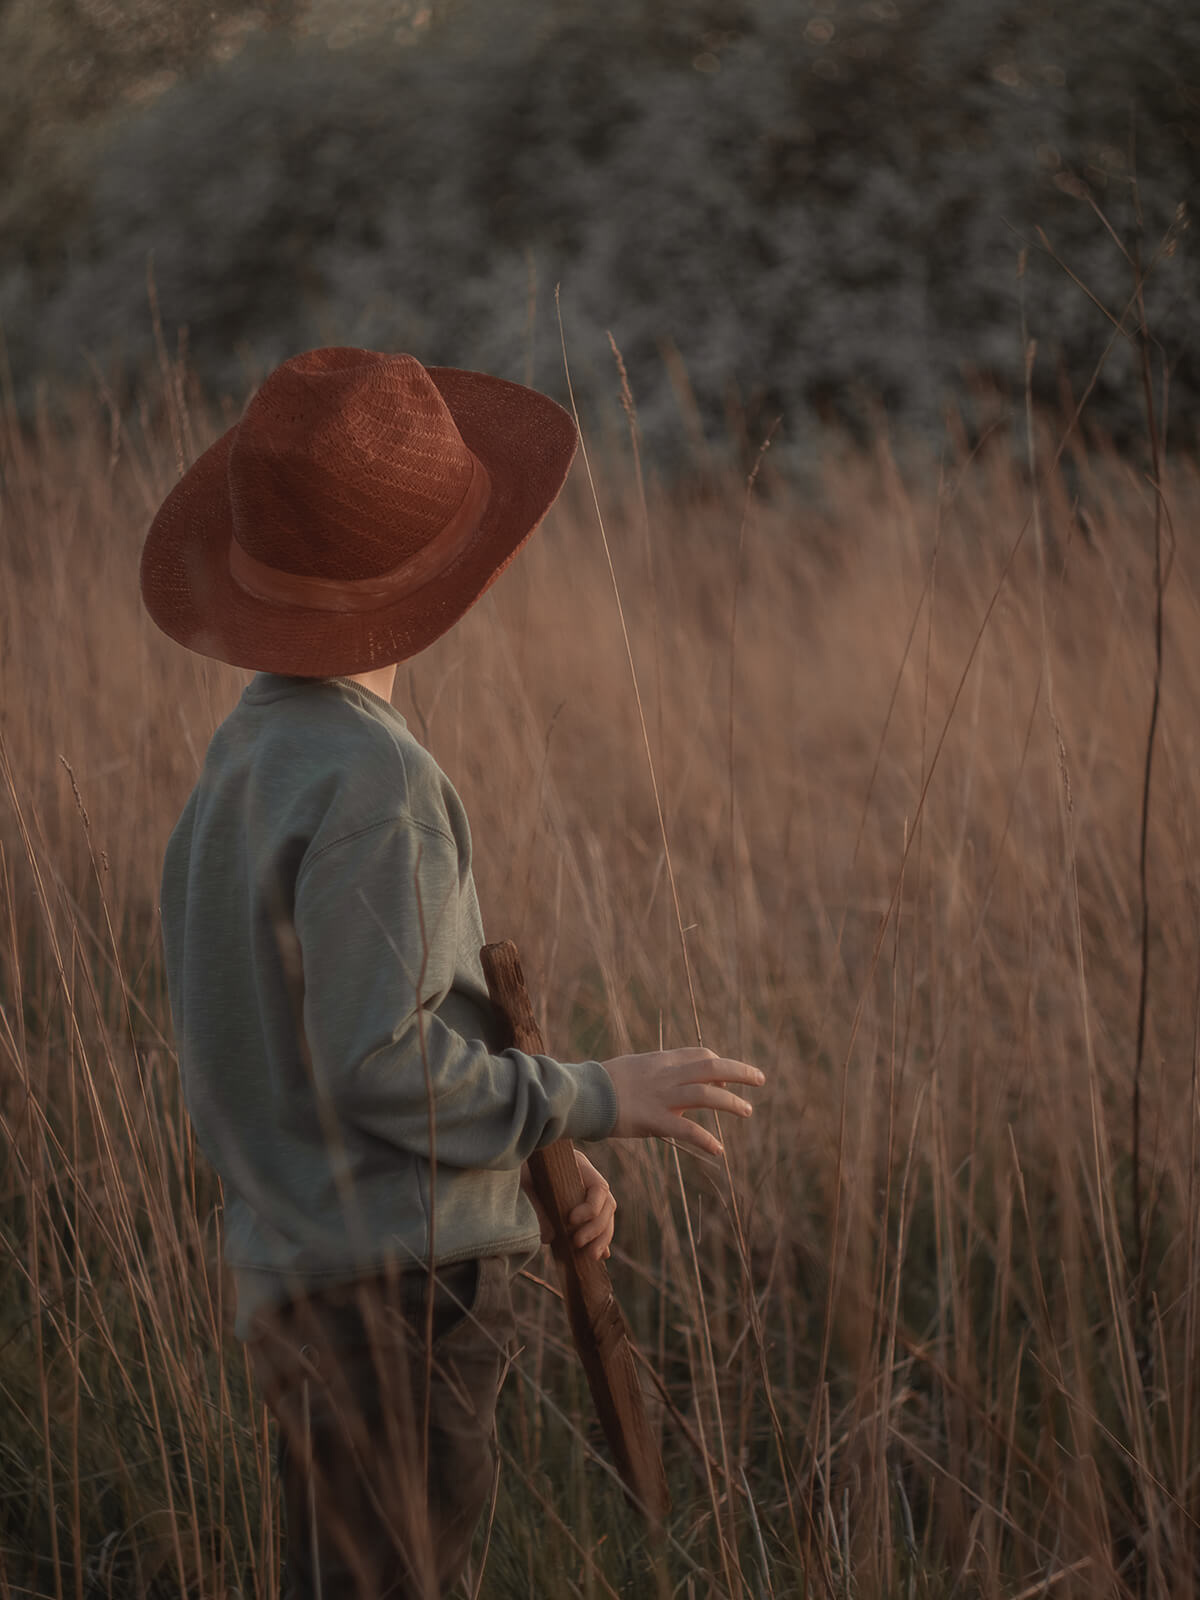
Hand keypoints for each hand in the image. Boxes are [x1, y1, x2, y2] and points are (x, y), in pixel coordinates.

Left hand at [520, 1148, 616, 1259]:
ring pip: (606, 1218)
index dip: (591, 1208)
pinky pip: (599, 1227)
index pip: (599, 1188)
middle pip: (607, 1205)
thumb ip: (536, 1207)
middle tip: (577, 1244)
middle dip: (597, 1229)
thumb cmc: (520, 1170)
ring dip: (601, 1239)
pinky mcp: (583, 1212)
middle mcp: (588, 1180)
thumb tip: (550, 1237)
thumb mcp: (524, 1182)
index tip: (571, 1221)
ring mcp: (588, 1196)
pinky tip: (599, 1256)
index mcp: (579, 1166)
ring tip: (591, 1257)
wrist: (513, 1167)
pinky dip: (600, 1241)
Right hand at [601, 1047, 764, 1159]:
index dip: (718, 1063)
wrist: (582, 1094)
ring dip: (730, 1102)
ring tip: (748, 1111)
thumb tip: (661, 1080)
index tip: (727, 1072)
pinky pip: (686, 1129)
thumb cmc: (600, 1084)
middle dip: (739, 1071)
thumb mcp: (631, 1068)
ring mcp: (661, 1097)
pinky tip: (719, 1150)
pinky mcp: (654, 1120)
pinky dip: (705, 1139)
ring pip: (706, 1095)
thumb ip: (651, 1073)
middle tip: (760, 1078)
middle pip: (711, 1067)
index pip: (699, 1055)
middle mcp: (666, 1075)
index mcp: (660, 1061)